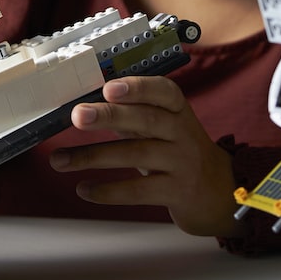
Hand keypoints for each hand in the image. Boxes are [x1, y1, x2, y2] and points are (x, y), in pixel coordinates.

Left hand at [49, 76, 241, 236]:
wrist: (220, 192)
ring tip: (59, 160)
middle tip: (77, 115)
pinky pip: (139, 191)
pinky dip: (108, 190)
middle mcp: (183, 133)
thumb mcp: (163, 126)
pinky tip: (84, 189)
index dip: (137, 88)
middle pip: (146, 120)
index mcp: (177, 109)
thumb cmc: (176, 151)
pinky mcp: (177, 192)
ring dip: (92, 156)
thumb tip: (81, 106)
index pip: (162, 91)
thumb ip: (130, 114)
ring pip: (136, 155)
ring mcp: (182, 163)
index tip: (108, 87)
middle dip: (109, 116)